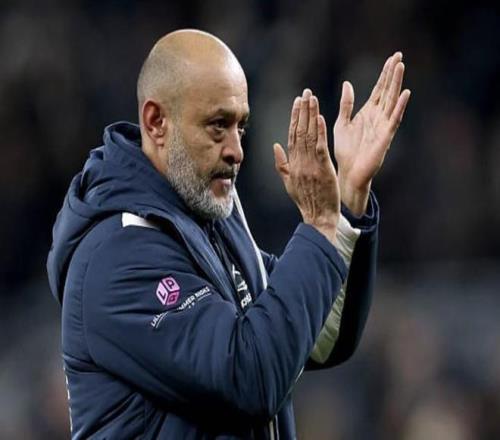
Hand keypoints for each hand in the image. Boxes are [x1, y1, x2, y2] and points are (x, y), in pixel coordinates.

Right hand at [274, 89, 339, 242]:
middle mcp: (299, 162)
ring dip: (310, 115)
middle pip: (299, 132)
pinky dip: (319, 132)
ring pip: (308, 136)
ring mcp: (310, 165)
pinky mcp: (323, 169)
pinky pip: (319, 147)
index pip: (291, 136)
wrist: (318, 217)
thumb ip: (281, 164)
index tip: (297, 102)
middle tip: (305, 93)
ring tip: (312, 98)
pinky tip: (320, 117)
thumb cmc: (306, 201)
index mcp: (291, 164)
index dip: (294, 118)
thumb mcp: (288, 182)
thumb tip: (275, 146)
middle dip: (302, 111)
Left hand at [334, 52, 410, 215]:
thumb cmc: (345, 151)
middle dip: (393, 74)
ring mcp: (383, 126)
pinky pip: (394, 119)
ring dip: (397, 84)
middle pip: (388, 91)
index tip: (392, 57)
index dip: (385, 74)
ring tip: (401, 67)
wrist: (348, 173)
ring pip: (392, 101)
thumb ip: (346, 104)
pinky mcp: (385, 137)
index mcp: (368, 113)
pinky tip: (405, 93)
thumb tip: (347, 83)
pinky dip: (400, 106)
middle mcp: (378, 117)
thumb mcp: (341, 123)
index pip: (379, 89)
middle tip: (399, 55)